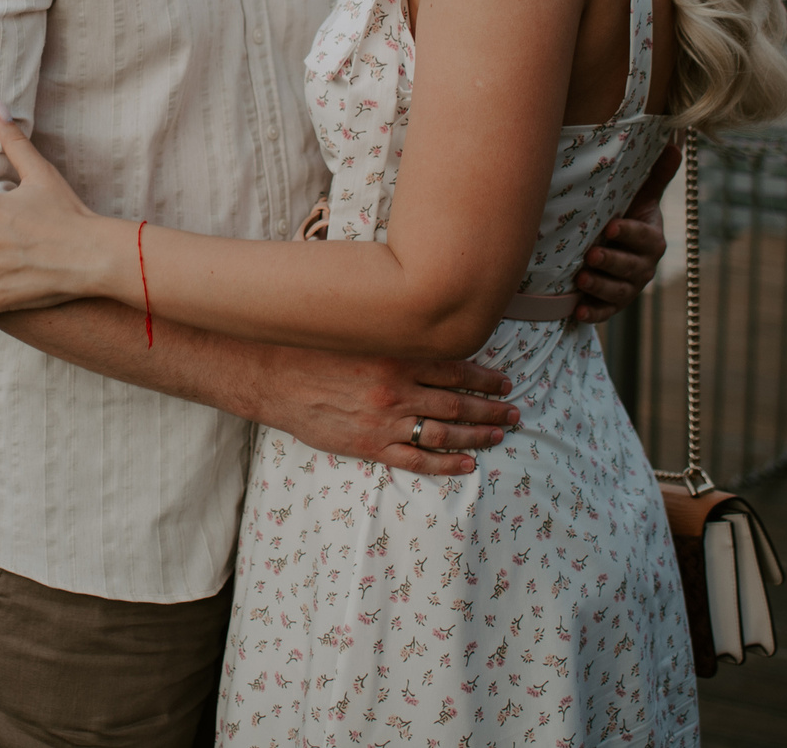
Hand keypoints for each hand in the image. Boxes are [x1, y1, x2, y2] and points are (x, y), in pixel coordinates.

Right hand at [248, 346, 521, 477]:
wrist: (271, 375)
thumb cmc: (313, 347)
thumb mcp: (358, 329)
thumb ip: (392, 333)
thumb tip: (423, 320)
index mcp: (396, 357)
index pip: (455, 369)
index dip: (485, 378)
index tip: (505, 383)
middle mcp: (397, 390)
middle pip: (458, 403)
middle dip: (491, 409)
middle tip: (515, 413)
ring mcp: (385, 421)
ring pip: (444, 432)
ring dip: (477, 436)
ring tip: (499, 436)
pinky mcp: (370, 446)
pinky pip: (417, 459)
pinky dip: (446, 464)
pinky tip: (467, 465)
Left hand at [572, 142, 673, 323]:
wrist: (613, 246)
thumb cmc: (625, 214)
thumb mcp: (639, 196)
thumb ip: (655, 175)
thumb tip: (673, 143)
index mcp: (651, 238)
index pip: (645, 237)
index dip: (629, 233)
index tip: (611, 226)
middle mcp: (643, 265)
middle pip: (632, 268)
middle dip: (613, 262)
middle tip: (591, 254)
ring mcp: (628, 287)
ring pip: (618, 292)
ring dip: (600, 286)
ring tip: (580, 278)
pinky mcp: (611, 304)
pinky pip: (605, 312)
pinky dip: (593, 313)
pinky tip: (578, 310)